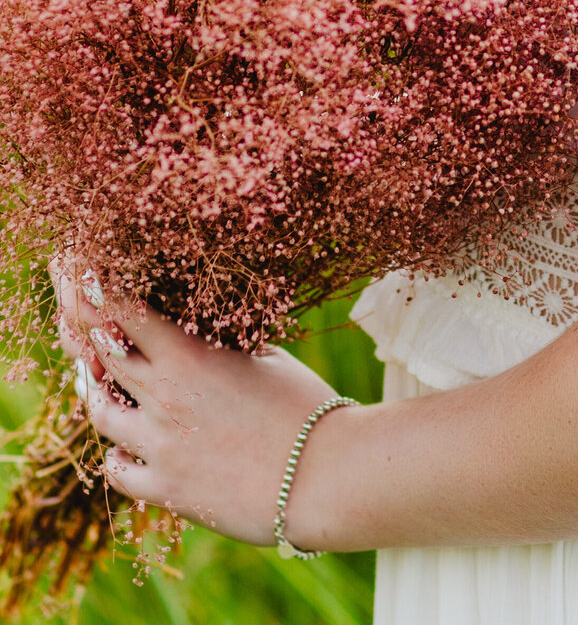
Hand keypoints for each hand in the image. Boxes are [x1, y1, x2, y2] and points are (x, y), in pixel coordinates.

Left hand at [50, 257, 336, 543]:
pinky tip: (123, 446)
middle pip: (98, 356)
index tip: (75, 271)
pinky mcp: (166, 490)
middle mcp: (165, 397)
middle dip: (79, 329)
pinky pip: (118, 470)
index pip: (122, 312)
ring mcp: (160, 446)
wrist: (325, 476)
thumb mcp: (267, 358)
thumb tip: (207, 329)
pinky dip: (116, 454)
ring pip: (99, 414)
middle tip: (69, 314)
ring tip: (99, 383)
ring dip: (96, 393)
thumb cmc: (306, 407)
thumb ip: (224, 345)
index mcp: (190, 356)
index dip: (91, 288)